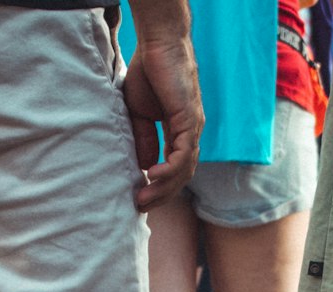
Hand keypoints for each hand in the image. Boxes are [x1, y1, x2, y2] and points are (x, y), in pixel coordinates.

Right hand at [123, 35, 203, 210]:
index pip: (174, 170)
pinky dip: (169, 169)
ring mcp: (193, 128)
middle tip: (140, 207)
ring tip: (143, 198)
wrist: (159, 44)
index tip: (140, 199)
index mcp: (180, 133)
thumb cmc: (149, 73)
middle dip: (161, 195)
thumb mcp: (140, 114)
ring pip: (183, 170)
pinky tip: (152, 176)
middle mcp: (191, 134)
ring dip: (163, 188)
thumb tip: (144, 166)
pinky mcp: (189, 120)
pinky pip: (182, 154)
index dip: (159, 188)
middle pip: (181, 177)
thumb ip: (143, 140)